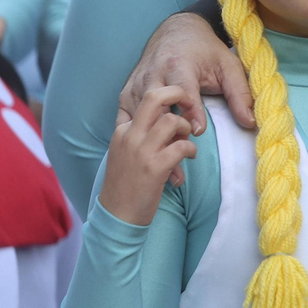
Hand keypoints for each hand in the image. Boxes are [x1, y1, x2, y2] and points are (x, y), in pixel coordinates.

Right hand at [98, 85, 199, 225]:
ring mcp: (141, 151)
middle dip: (178, 93)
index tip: (177, 108)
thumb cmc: (125, 183)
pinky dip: (191, 149)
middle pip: (154, 98)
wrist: (117, 215)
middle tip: (190, 103)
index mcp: (122, 131)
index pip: (145, 101)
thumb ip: (139, 135)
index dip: (166, 101)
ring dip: (187, 128)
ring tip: (188, 140)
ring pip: (172, 120)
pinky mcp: (155, 167)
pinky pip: (182, 146)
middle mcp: (129, 136)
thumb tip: (165, 120)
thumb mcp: (125, 153)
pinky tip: (189, 157)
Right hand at [117, 13, 251, 184]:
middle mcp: (153, 73)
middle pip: (157, 106)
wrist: (176, 31)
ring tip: (171, 163)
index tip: (198, 131)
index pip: (182, 90)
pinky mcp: (127, 92)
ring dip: (154, 138)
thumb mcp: (228, 66)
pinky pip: (127, 118)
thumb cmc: (205, 50)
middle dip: (169, 129)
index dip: (190, 110)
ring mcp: (137, 84)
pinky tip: (152, 153)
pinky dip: (137, 136)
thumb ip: (240, 94)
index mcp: (178, 64)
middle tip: (185, 151)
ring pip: (141, 115)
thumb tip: (250, 122)